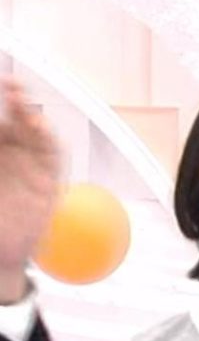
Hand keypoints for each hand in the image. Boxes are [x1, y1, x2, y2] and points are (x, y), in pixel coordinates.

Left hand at [0, 79, 60, 301]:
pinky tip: (38, 126)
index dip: (1, 106)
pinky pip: (52, 156)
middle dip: (14, 101)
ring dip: (29, 113)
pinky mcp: (48, 181)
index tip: (2, 87)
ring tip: (20, 98)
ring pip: (33, 133)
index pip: (0, 127)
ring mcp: (30, 166)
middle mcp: (10, 154)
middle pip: (14, 120)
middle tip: (9, 86)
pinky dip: (48, 139)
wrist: (1, 253)